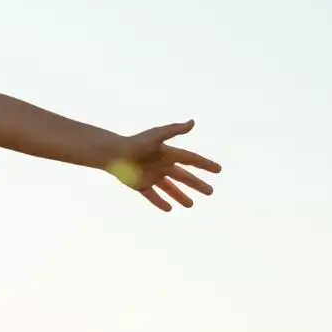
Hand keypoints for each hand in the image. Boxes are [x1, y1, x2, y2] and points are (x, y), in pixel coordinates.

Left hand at [105, 120, 220, 211]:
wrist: (114, 154)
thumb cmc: (135, 143)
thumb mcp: (157, 135)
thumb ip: (174, 130)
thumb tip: (192, 122)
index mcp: (167, 153)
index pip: (190, 159)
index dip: (204, 164)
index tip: (218, 169)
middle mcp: (161, 165)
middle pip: (183, 176)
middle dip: (196, 184)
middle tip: (210, 192)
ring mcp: (151, 176)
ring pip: (169, 188)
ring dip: (180, 196)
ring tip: (190, 205)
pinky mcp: (140, 184)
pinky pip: (153, 195)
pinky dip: (160, 202)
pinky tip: (169, 208)